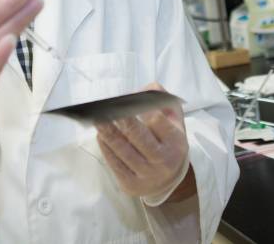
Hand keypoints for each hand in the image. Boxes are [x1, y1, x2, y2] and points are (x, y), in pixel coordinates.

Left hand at [95, 83, 188, 199]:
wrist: (170, 179)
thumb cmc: (168, 142)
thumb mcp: (174, 121)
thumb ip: (163, 100)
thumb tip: (146, 89)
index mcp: (176, 143)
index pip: (157, 121)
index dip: (143, 110)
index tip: (129, 101)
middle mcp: (163, 161)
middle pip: (138, 136)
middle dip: (121, 120)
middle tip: (107, 107)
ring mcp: (147, 175)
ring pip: (123, 151)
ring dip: (108, 133)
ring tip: (98, 119)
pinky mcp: (131, 185)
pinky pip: (115, 164)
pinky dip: (106, 148)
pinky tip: (101, 136)